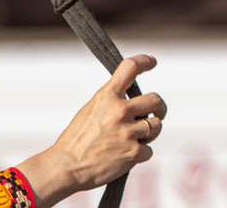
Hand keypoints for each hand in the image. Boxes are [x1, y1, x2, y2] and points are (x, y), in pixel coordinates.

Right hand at [17, 54, 165, 207]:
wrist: (67, 166)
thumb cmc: (76, 139)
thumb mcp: (91, 109)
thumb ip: (112, 101)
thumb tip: (132, 100)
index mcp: (107, 96)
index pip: (130, 67)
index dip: (145, 61)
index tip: (152, 62)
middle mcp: (120, 110)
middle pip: (155, 99)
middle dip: (159, 108)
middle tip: (157, 113)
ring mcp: (128, 132)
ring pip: (156, 126)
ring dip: (150, 132)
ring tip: (136, 138)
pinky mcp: (133, 153)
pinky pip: (149, 150)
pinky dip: (141, 153)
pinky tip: (126, 155)